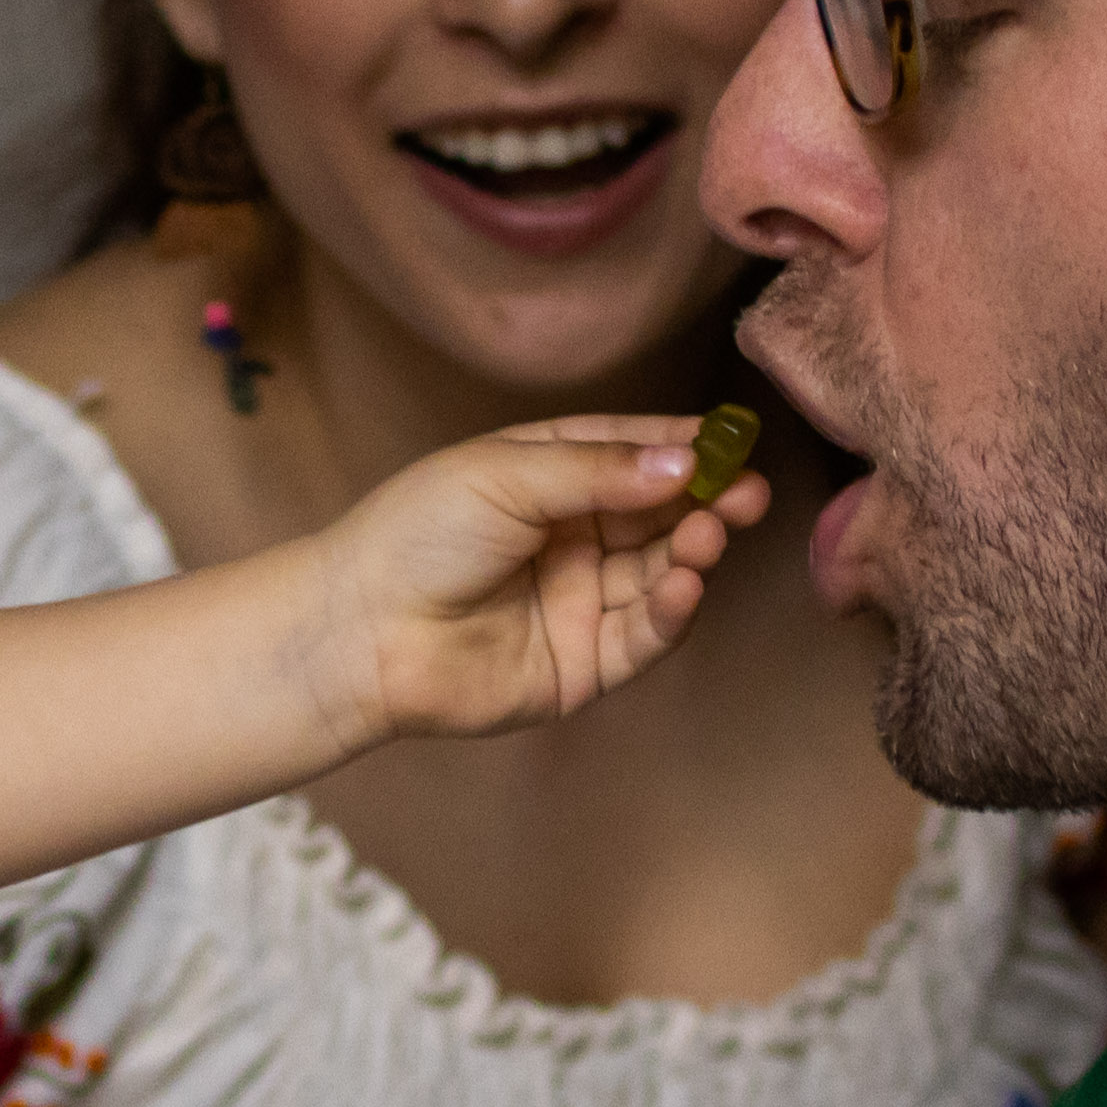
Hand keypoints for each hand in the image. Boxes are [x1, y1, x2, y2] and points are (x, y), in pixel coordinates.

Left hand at [315, 419, 769, 749]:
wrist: (360, 631)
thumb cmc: (417, 535)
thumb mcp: (507, 476)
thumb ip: (599, 471)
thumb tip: (687, 459)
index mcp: (549, 478)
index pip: (635, 456)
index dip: (686, 449)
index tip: (733, 441)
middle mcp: (573, 539)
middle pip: (661, 516)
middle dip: (706, 503)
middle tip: (746, 494)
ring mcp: (581, 603)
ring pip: (661, 575)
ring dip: (692, 554)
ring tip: (707, 536)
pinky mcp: (583, 666)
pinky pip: (644, 637)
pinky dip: (673, 611)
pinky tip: (685, 584)